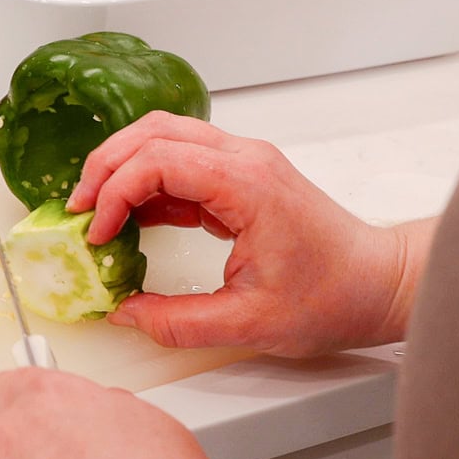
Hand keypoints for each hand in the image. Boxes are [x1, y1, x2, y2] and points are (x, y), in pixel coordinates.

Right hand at [66, 111, 428, 357]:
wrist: (380, 283)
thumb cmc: (333, 296)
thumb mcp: (248, 324)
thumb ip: (176, 322)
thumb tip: (124, 313)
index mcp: (247, 184)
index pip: (157, 162)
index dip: (114, 195)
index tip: (96, 235)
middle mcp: (244, 159)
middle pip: (153, 134)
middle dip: (105, 168)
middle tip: (77, 211)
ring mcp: (243, 162)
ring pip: (164, 137)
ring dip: (122, 166)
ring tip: (94, 209)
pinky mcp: (241, 176)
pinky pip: (180, 162)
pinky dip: (146, 182)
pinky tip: (129, 219)